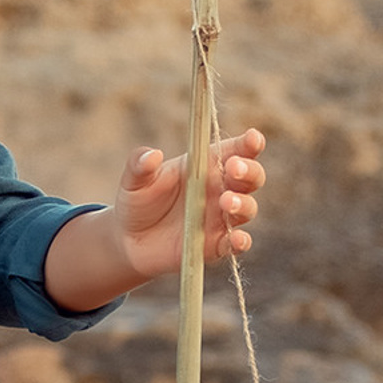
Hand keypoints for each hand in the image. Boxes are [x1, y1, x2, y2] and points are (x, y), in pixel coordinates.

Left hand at [42, 131, 266, 312]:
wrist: (129, 240)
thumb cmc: (137, 201)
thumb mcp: (133, 180)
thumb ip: (140, 165)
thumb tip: (152, 155)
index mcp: (206, 166)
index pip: (236, 150)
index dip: (249, 143)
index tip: (252, 138)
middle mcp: (220, 190)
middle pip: (251, 178)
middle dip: (249, 171)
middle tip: (233, 169)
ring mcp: (220, 218)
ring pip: (247, 208)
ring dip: (242, 204)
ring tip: (225, 201)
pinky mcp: (216, 245)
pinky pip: (237, 244)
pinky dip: (240, 242)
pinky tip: (236, 239)